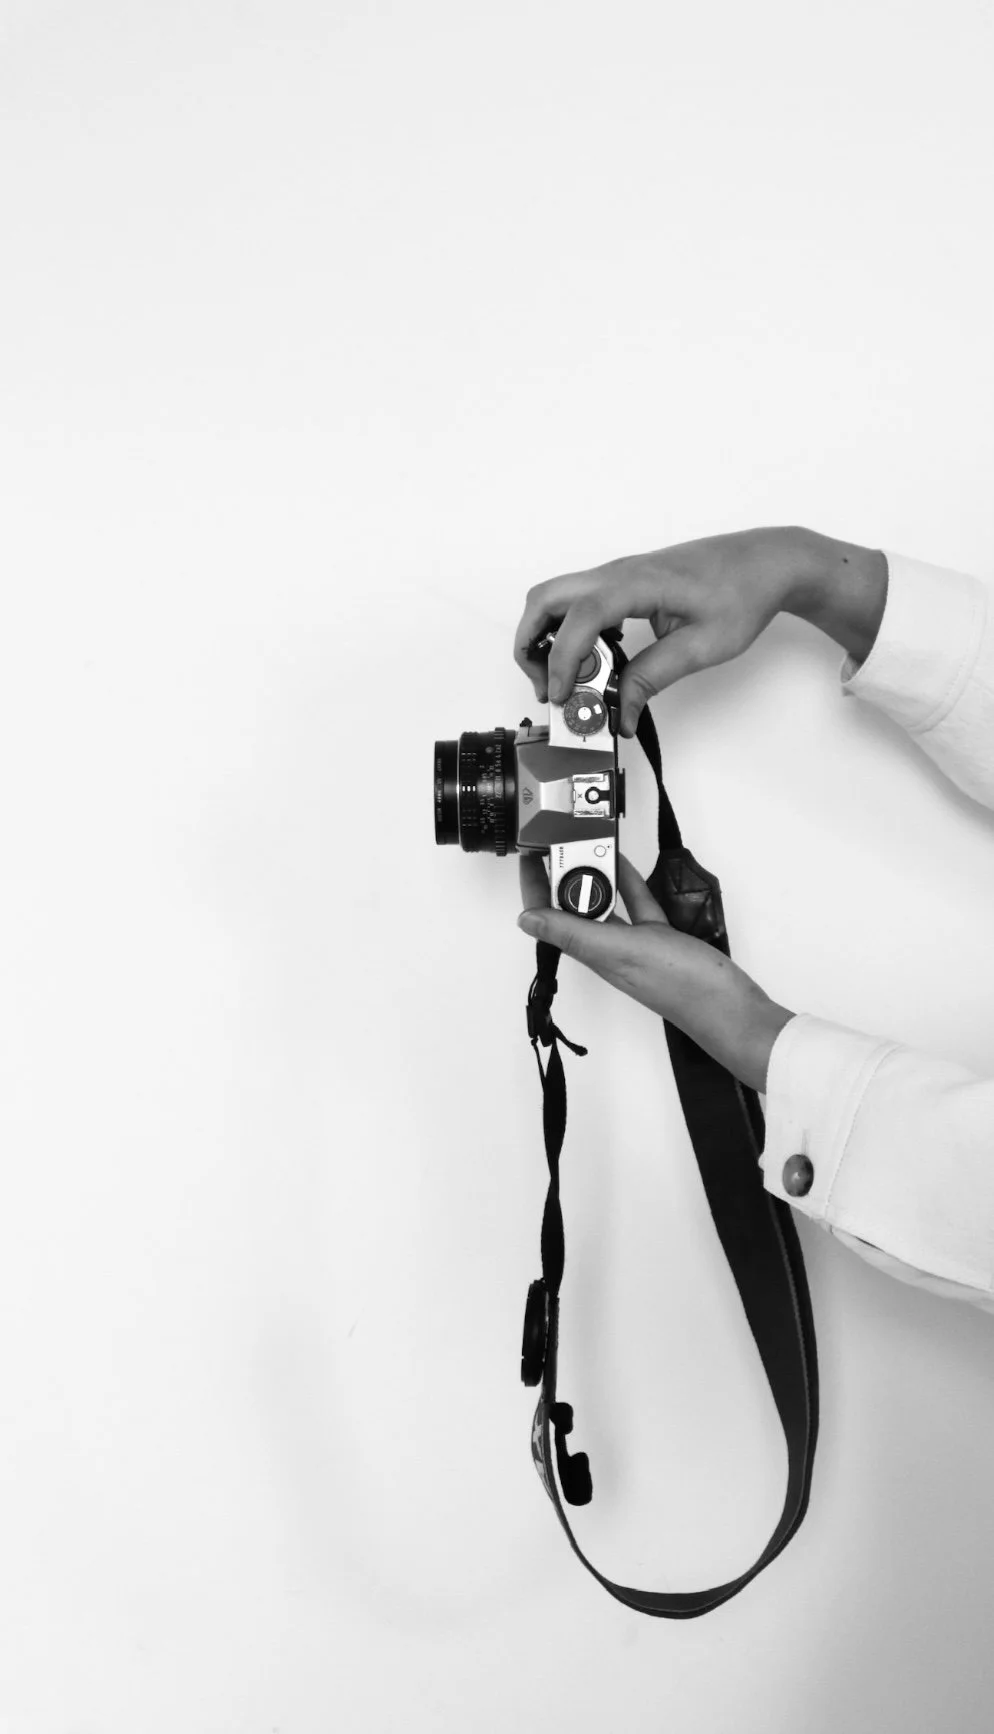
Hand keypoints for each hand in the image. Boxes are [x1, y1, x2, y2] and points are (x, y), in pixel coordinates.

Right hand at [513, 525, 877, 737]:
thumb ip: (653, 677)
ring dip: (547, 638)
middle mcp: (618, 572)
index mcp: (637, 583)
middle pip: (544, 599)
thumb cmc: (742, 592)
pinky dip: (568, 631)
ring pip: (555, 598)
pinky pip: (578, 602)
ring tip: (568, 681)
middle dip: (532, 645)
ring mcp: (617, 575)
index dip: (563, 659)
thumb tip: (621, 711)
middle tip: (549, 687)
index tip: (564, 695)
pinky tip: (594, 661)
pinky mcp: (622, 583)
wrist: (765, 561)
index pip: (580, 617)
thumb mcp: (702, 645)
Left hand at [517, 851, 794, 1094]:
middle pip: (573, 908)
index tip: (530, 855)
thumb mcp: (622, 951)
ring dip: (594, 875)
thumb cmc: (680, 982)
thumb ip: (576, 934)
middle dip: (561, 875)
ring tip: (584, 843)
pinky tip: (625, 863)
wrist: (730, 1008)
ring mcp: (634, 945)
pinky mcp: (660, 940)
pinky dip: (629, 884)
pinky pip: (637, 906)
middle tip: (558, 839)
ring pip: (605, 904)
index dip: (536, 888)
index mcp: (594, 953)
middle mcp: (608, 950)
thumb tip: (526, 921)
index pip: (550, 917)